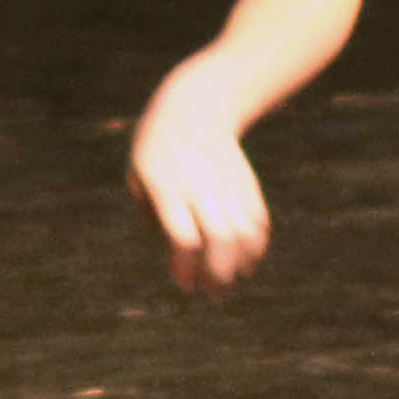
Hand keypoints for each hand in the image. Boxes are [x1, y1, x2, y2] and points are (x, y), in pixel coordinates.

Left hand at [128, 69, 273, 290]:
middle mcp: (201, 187)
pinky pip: (259, 221)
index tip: (184, 284)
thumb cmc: (156, 148)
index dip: (186, 267)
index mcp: (167, 187)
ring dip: (241, 264)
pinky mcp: (247, 183)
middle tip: (212, 292)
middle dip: (218, 274)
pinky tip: (246, 261)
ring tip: (230, 280)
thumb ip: (151, 213)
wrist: (194, 105)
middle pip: (219, 239)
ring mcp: (228, 184)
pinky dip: (257, 246)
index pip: (183, 237)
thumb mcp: (139, 174)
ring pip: (245, 233)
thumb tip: (177, 256)